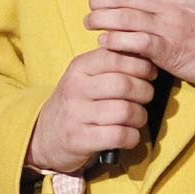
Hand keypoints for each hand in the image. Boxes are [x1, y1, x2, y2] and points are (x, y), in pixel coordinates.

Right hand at [25, 48, 157, 173]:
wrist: (45, 136)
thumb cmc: (77, 103)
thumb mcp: (85, 76)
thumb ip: (110, 63)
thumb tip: (146, 54)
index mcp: (79, 67)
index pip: (115, 57)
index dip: (140, 65)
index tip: (149, 73)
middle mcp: (75, 88)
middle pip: (124, 84)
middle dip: (145, 92)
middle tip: (146, 97)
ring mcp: (76, 115)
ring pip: (125, 111)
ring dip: (140, 116)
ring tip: (137, 117)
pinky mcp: (80, 139)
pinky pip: (119, 135)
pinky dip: (132, 137)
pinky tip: (129, 135)